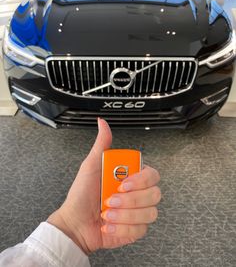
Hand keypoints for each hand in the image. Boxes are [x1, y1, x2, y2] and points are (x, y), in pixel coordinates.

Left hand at [47, 118, 160, 254]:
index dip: (140, 181)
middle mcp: (137, 193)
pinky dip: (121, 228)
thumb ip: (101, 144)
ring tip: (108, 212)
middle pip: (155, 194)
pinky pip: (141, 229)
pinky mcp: (136, 229)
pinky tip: (109, 224)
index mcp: (131, 177)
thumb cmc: (81, 195)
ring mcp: (138, 212)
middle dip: (130, 200)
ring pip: (150, 213)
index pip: (152, 175)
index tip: (122, 184)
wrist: (75, 223)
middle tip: (112, 199)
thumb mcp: (91, 165)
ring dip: (124, 215)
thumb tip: (103, 123)